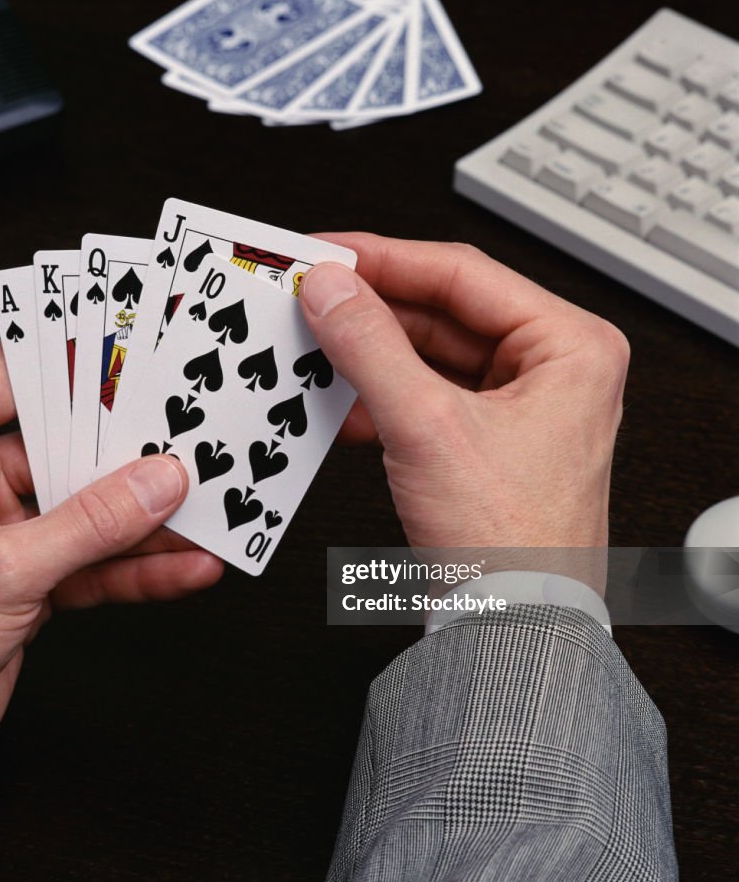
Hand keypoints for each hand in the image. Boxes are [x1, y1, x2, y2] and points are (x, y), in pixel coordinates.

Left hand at [0, 344, 222, 788]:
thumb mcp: (3, 569)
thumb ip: (89, 524)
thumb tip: (156, 483)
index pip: (11, 377)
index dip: (72, 361)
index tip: (131, 352)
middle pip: (67, 444)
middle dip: (129, 448)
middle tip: (187, 433)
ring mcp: (9, 529)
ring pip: (92, 506)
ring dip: (147, 516)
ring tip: (205, 507)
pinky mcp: (34, 576)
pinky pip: (98, 558)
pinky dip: (141, 566)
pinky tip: (186, 566)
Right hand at [300, 235, 629, 584]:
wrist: (511, 629)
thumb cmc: (512, 546)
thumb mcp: (427, 426)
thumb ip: (370, 345)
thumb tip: (331, 289)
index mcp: (570, 346)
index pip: (461, 273)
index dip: (383, 257)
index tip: (327, 252)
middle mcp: (550, 369)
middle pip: (441, 310)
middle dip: (370, 307)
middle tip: (311, 295)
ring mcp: (516, 406)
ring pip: (425, 352)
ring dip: (367, 352)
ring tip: (315, 343)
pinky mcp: (482, 441)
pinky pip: (420, 394)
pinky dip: (376, 395)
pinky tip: (337, 400)